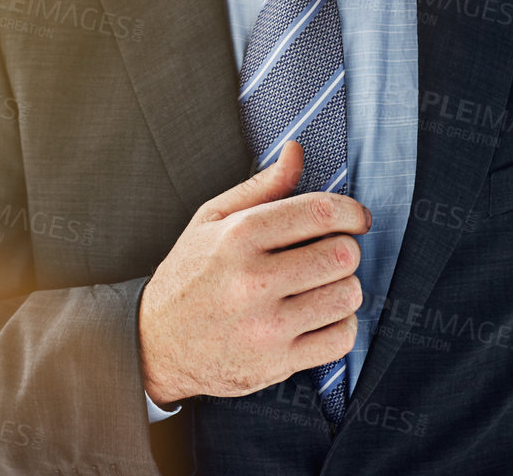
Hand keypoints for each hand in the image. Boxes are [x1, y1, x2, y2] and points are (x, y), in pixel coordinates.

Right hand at [137, 141, 370, 404]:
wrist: (156, 343)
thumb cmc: (189, 275)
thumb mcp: (212, 220)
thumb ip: (261, 186)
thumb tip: (296, 151)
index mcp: (239, 236)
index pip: (320, 212)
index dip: (352, 211)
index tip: (357, 218)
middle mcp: (253, 280)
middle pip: (343, 255)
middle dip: (345, 250)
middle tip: (329, 254)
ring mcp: (267, 325)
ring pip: (348, 296)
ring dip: (344, 288)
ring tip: (321, 286)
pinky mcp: (278, 362)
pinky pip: (342, 339)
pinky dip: (341, 325)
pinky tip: (319, 317)